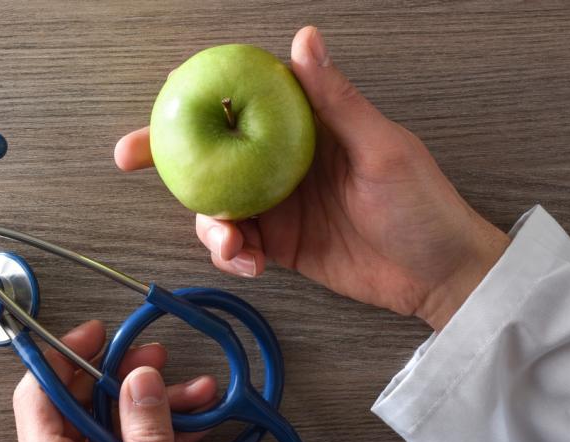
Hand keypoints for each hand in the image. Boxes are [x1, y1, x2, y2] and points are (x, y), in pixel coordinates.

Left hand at [13, 320, 216, 441]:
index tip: (96, 332)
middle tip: (154, 358)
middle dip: (124, 374)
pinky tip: (192, 419)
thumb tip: (141, 381)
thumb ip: (146, 435)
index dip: (65, 355)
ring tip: (195, 391)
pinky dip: (159, 431)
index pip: (39, 394)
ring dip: (154, 404)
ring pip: (111, 424)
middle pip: (80, 402)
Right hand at [114, 26, 509, 330]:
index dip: (197, 99)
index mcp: (305, 128)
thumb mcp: (381, 148)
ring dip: (209, 224)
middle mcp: (282, 163)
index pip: (242, 103)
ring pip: (216, 204)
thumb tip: (304, 39)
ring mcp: (278, 205)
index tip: (160, 100)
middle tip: (130, 159)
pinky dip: (233, 255)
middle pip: (212, 153)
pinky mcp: (281, 243)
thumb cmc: (424, 205)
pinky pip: (238, 246)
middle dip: (168, 157)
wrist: (440, 275)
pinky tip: (250, 263)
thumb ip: (336, 100)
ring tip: (230, 243)